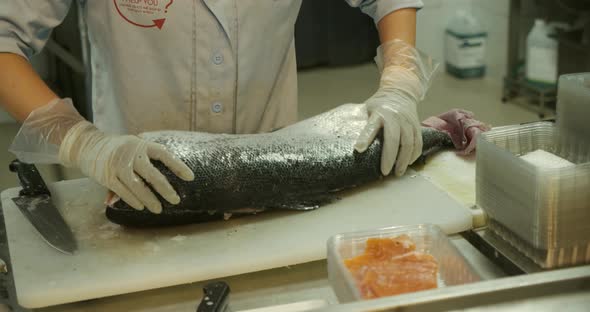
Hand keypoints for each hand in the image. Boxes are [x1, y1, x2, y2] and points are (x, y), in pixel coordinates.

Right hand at [10, 98, 193, 213]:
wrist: (88, 144)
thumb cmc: (118, 149)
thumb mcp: (133, 148)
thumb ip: (146, 163)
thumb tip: (161, 180)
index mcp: (141, 144)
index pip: (163, 154)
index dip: (178, 165)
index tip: (190, 177)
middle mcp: (131, 153)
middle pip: (152, 174)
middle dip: (165, 189)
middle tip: (176, 200)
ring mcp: (118, 165)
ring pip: (137, 186)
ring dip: (149, 199)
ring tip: (159, 209)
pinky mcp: (107, 176)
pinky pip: (122, 191)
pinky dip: (133, 200)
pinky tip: (141, 207)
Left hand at [354, 40, 437, 175]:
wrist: (401, 92)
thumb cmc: (380, 104)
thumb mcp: (368, 108)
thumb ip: (363, 123)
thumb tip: (353, 143)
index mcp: (379, 113)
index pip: (371, 126)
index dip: (365, 138)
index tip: (359, 150)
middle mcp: (395, 117)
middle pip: (394, 139)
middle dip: (389, 157)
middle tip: (385, 172)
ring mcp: (407, 121)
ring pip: (408, 143)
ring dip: (403, 160)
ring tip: (398, 172)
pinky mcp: (417, 125)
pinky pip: (418, 142)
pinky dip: (414, 154)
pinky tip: (408, 163)